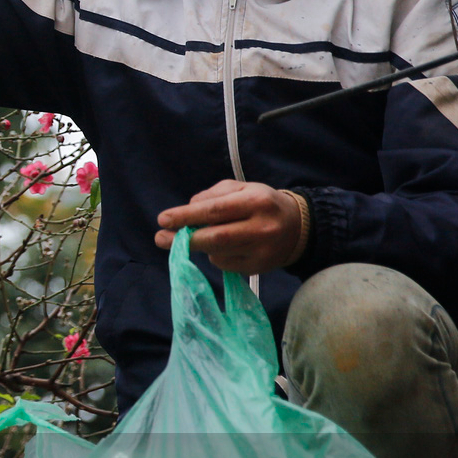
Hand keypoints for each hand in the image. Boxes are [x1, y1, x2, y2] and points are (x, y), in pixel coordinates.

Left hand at [154, 180, 304, 274]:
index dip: (187, 216)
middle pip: (216, 237)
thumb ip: (213, 195)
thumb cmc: (260, 203)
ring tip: (198, 236)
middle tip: (160, 238)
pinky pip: (225, 265)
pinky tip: (222, 247)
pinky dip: (215, 255)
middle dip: (184, 238)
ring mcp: (261, 251)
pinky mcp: (258, 269)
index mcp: (255, 201)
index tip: (163, 219)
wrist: (298, 228)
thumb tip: (188, 210)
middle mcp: (261, 228)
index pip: (215, 210)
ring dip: (200, 245)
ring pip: (218, 253)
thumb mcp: (240, 189)